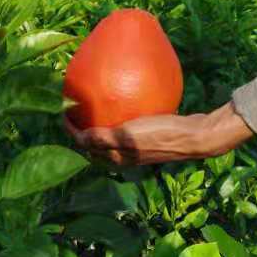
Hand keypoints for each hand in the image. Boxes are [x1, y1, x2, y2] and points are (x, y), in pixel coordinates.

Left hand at [64, 101, 253, 165]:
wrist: (194, 136)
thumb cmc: (160, 135)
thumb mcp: (127, 136)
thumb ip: (103, 138)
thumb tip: (79, 137)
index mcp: (116, 157)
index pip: (84, 145)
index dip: (70, 130)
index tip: (62, 111)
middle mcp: (123, 155)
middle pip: (94, 143)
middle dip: (80, 128)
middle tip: (74, 107)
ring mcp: (136, 147)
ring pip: (109, 136)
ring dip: (97, 123)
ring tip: (93, 104)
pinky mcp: (148, 138)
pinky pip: (125, 127)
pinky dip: (117, 117)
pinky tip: (122, 99)